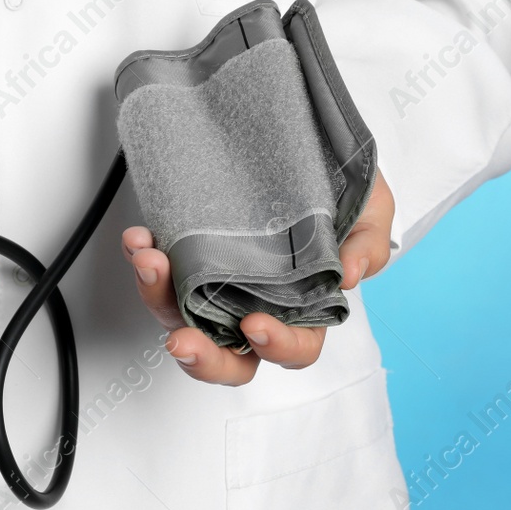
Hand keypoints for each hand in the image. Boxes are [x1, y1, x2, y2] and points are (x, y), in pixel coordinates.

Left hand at [123, 170, 395, 385]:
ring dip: (158, 295)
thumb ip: (367, 245)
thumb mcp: (371, 213)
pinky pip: (158, 272)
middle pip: (228, 357)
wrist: (308, 152)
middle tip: (182, 341)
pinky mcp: (186, 259)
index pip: (295, 348)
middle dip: (202, 357)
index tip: (256, 325)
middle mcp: (256, 306)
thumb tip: (350, 277)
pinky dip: (143, 259)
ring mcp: (216, 286)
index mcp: (306, 310)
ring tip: (149, 262)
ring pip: (181, 316)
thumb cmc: (343, 194)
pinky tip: (139, 239)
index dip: (277, 346)